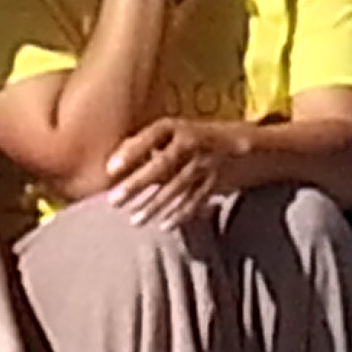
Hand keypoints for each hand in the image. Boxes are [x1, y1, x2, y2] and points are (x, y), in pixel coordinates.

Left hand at [103, 115, 238, 230]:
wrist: (241, 145)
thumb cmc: (193, 140)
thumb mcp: (173, 134)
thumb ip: (145, 146)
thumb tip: (111, 162)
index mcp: (179, 127)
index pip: (153, 135)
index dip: (132, 150)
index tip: (110, 168)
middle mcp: (193, 142)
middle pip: (163, 163)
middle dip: (138, 183)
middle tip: (115, 200)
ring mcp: (206, 163)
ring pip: (178, 186)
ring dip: (155, 204)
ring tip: (134, 220)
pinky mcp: (216, 182)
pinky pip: (196, 199)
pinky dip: (180, 213)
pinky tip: (164, 225)